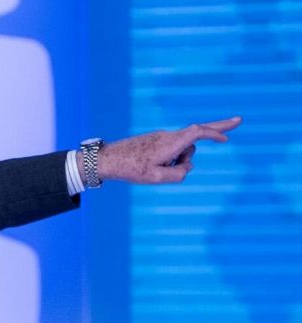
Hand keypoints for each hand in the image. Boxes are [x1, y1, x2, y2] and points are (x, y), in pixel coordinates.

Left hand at [86, 116, 241, 183]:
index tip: (229, 136)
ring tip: (153, 170)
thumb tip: (188, 168)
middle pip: (194, 138)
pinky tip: (149, 168)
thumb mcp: (156, 178)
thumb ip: (179, 174)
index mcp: (170, 142)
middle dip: (215, 131)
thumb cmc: (130, 169)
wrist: (106, 160)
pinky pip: (169, 152)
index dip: (216, 132)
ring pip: (180, 151)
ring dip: (176, 163)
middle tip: (239, 121)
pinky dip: (168, 162)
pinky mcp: (154, 141)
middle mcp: (167, 136)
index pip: (198, 132)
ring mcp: (160, 138)